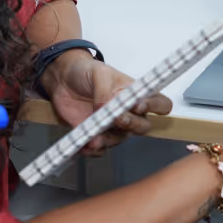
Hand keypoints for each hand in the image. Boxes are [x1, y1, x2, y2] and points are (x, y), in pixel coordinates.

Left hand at [43, 51, 172, 153]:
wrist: (63, 81)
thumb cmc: (86, 72)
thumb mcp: (99, 73)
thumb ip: (106, 90)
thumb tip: (106, 108)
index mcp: (135, 94)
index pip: (160, 104)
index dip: (155, 107)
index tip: (140, 105)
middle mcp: (129, 113)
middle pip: (143, 126)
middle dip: (132, 124)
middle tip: (118, 118)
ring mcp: (113, 126)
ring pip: (121, 140)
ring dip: (109, 139)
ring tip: (95, 136)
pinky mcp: (97, 135)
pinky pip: (100, 149)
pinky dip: (93, 149)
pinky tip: (84, 144)